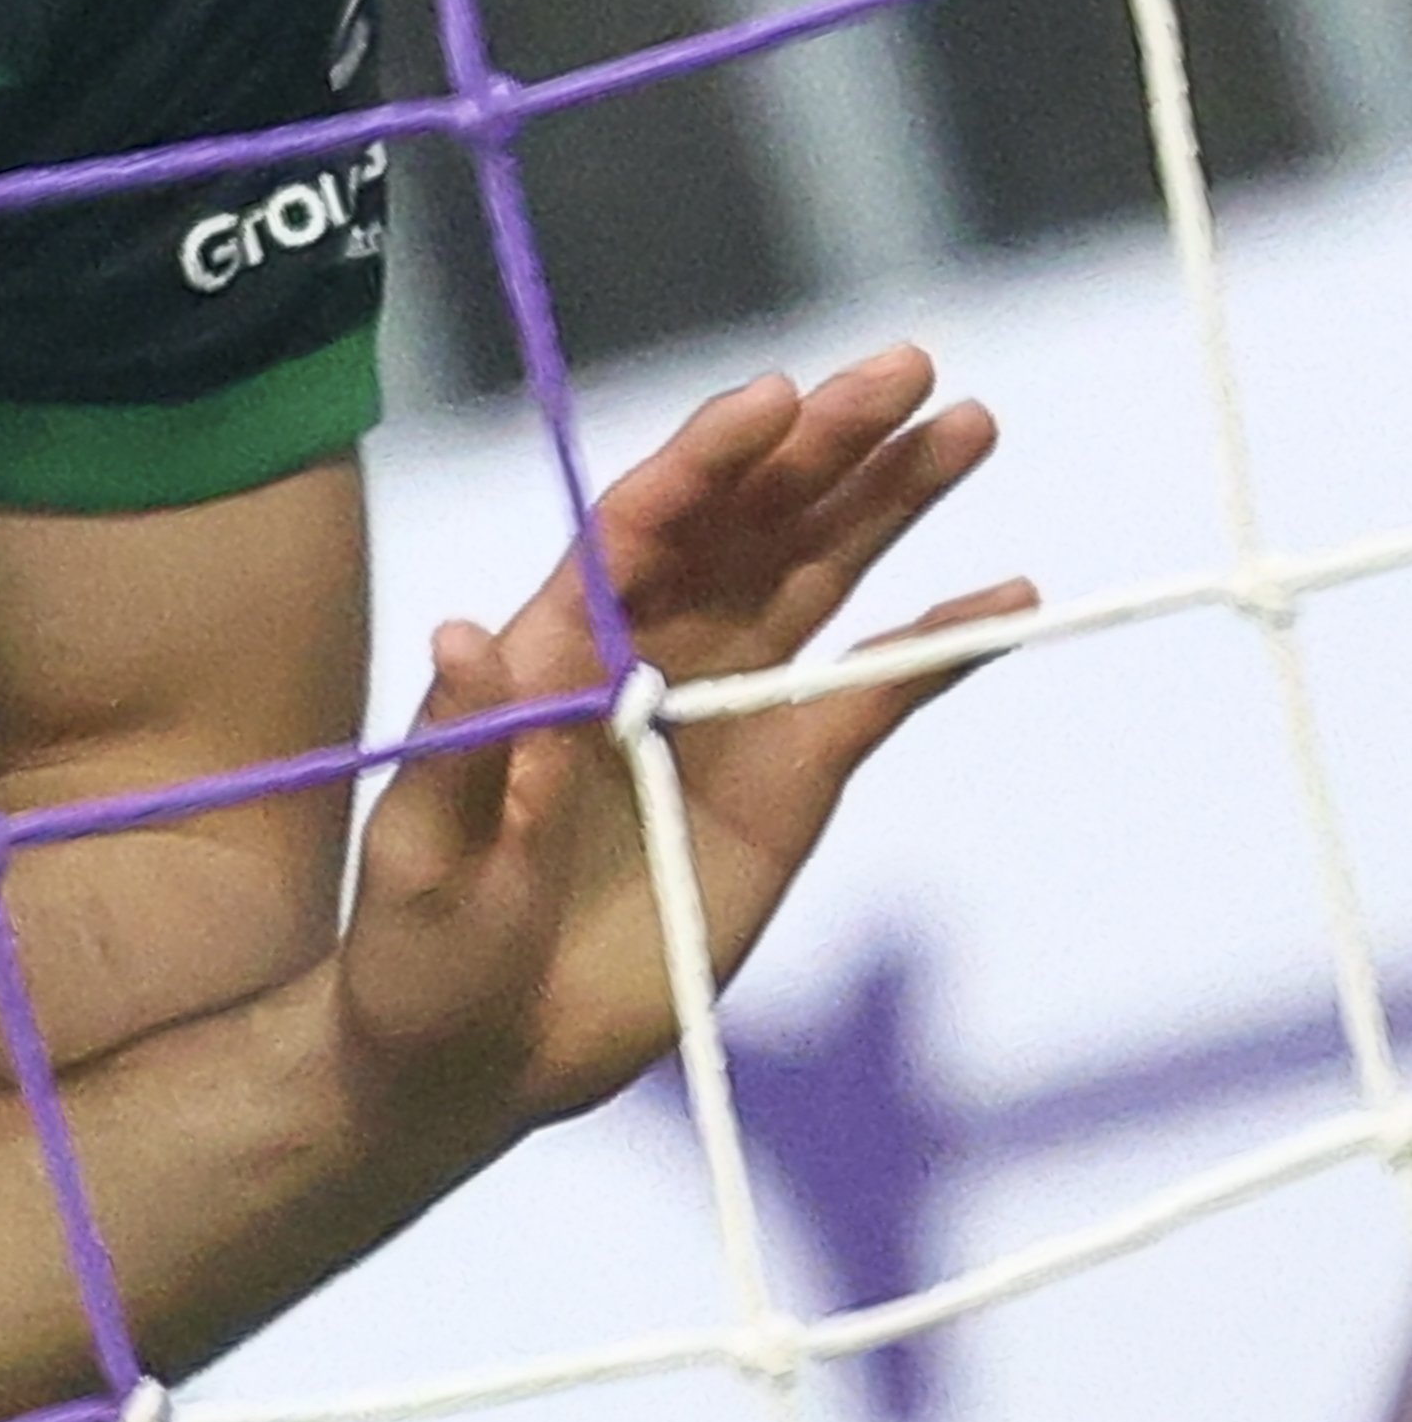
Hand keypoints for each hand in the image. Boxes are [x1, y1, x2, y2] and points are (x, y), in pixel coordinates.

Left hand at [336, 349, 1025, 1147]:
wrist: (472, 1053)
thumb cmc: (418, 944)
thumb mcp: (421, 847)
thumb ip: (459, 745)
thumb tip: (463, 635)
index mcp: (552, 648)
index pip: (638, 526)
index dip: (707, 460)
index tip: (777, 398)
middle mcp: (645, 656)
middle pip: (746, 525)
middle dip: (825, 446)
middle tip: (914, 368)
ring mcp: (719, 716)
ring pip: (816, 581)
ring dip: (888, 505)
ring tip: (969, 427)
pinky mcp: (779, 790)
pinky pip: (868, 701)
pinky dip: (933, 650)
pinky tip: (1003, 600)